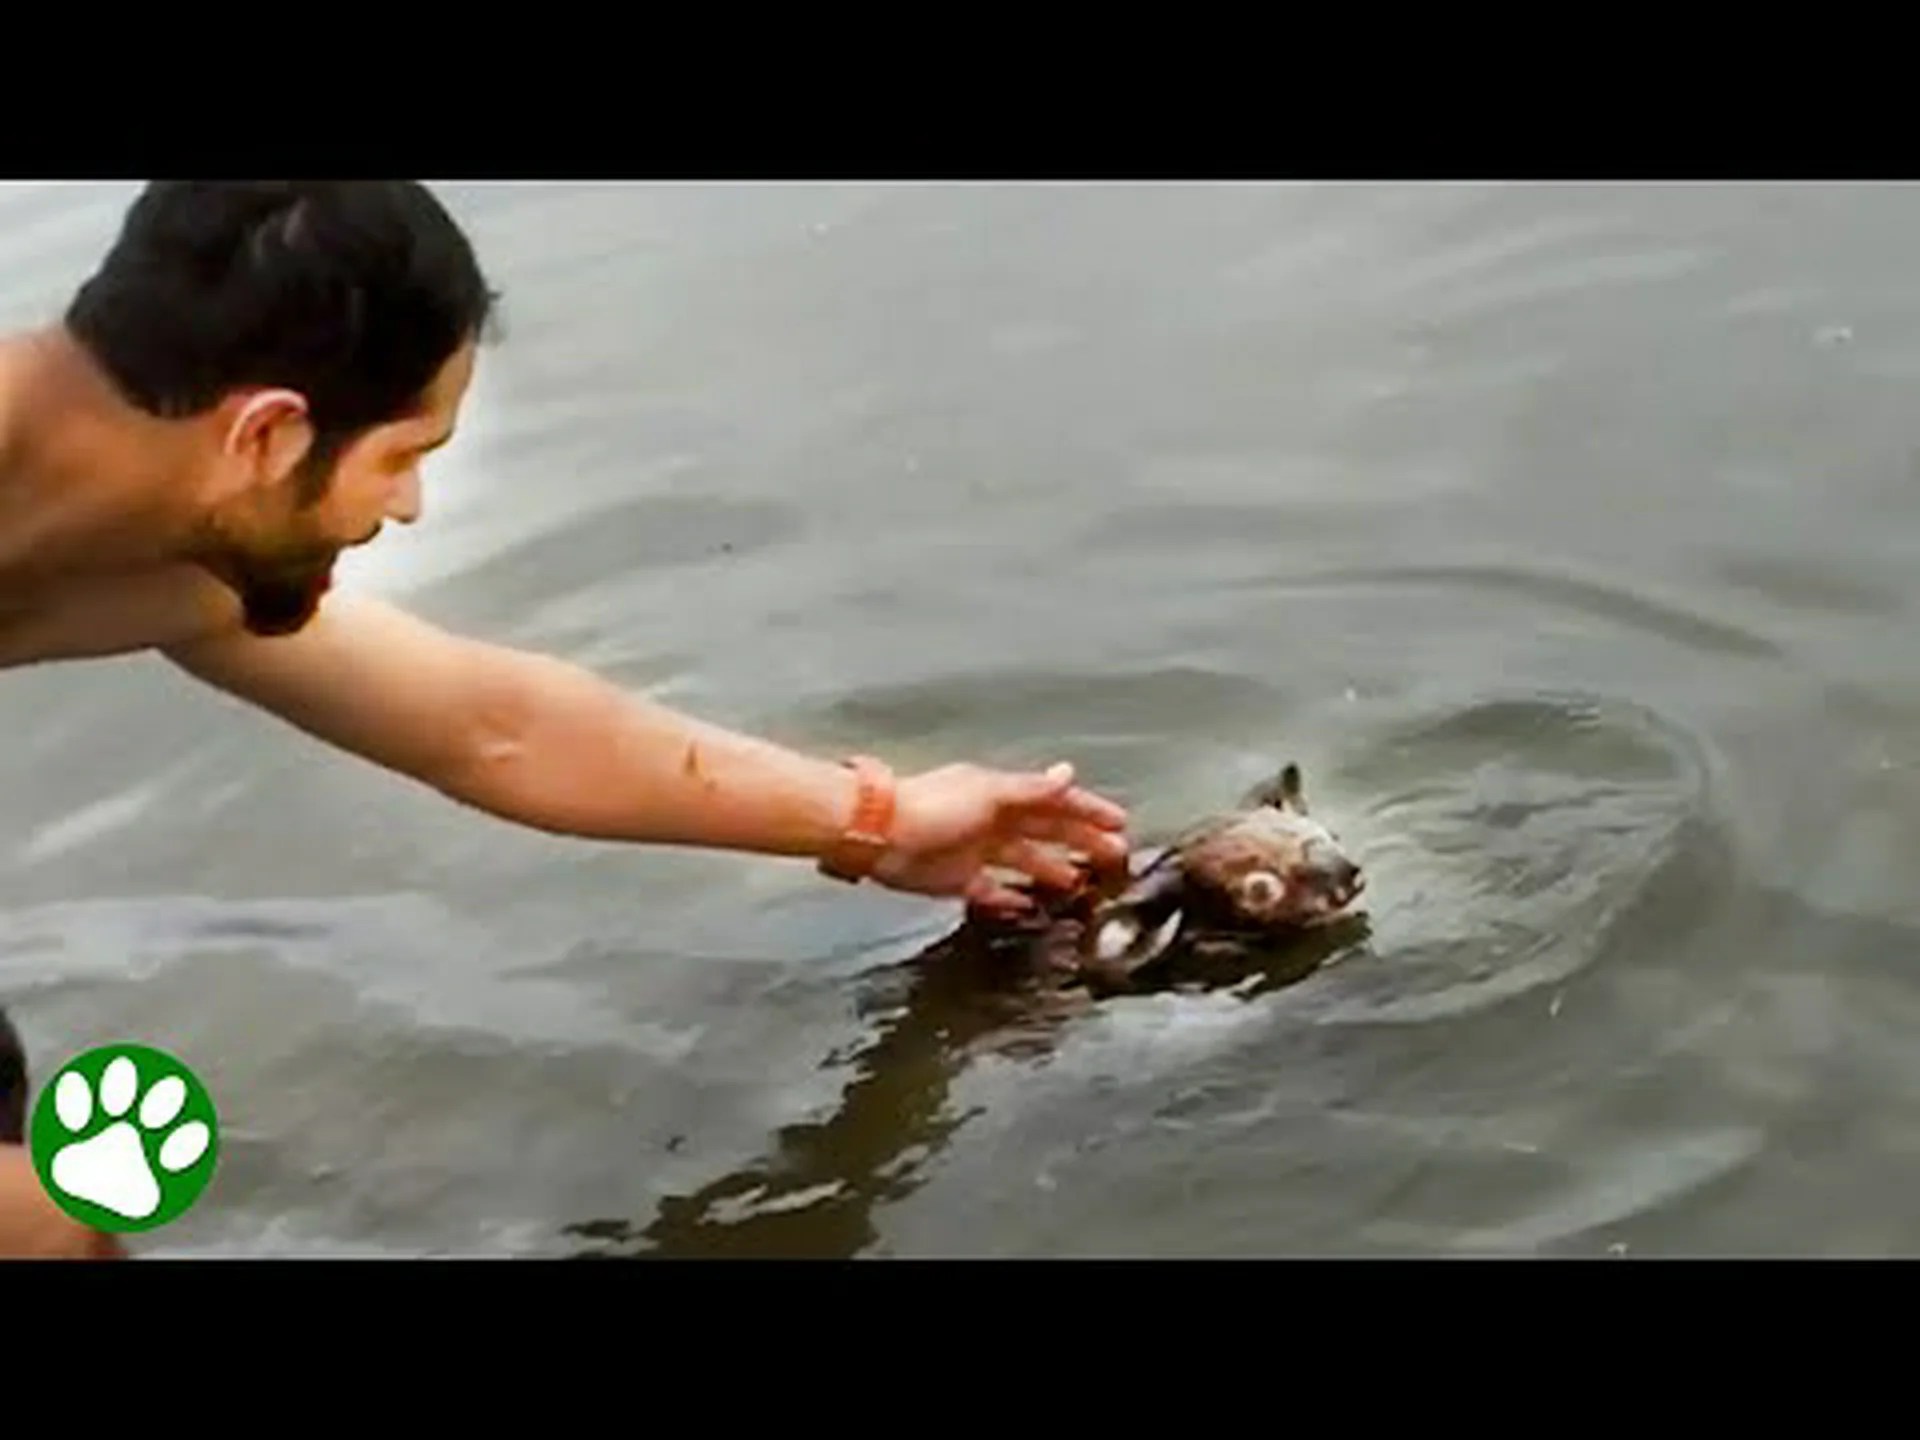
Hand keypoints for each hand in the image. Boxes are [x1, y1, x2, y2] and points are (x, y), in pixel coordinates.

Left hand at [869, 760, 1130, 910]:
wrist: (878, 833)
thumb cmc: (933, 807)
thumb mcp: (988, 793)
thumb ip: (1030, 789)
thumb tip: (1068, 772)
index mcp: (1002, 794)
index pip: (1055, 801)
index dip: (1088, 811)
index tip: (1120, 824)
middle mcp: (993, 820)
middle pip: (1046, 831)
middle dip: (1080, 841)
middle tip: (1115, 859)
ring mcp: (976, 851)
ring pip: (1025, 860)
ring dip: (1053, 870)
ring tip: (1083, 885)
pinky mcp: (958, 880)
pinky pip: (993, 891)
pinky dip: (1013, 898)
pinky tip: (1032, 907)